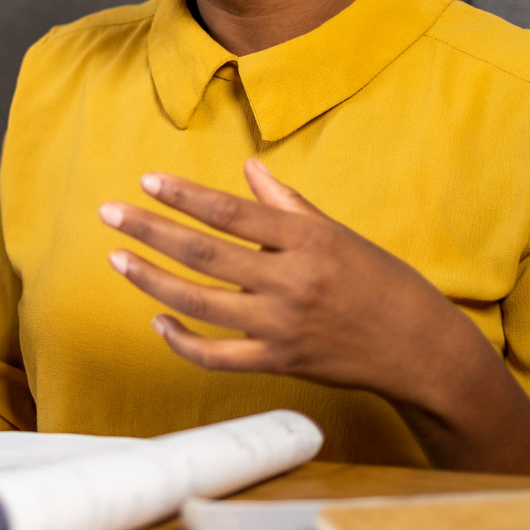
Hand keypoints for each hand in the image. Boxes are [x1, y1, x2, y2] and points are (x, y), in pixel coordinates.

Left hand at [99, 158, 483, 411]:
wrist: (421, 350)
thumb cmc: (382, 283)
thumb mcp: (340, 235)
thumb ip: (288, 205)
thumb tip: (248, 167)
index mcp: (308, 241)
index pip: (231, 213)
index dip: (185, 195)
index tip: (147, 180)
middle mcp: (292, 282)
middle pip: (204, 253)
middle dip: (150, 231)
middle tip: (109, 213)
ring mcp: (282, 326)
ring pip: (200, 303)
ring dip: (151, 280)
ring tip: (116, 259)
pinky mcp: (279, 362)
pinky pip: (217, 357)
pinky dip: (182, 340)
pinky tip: (157, 319)